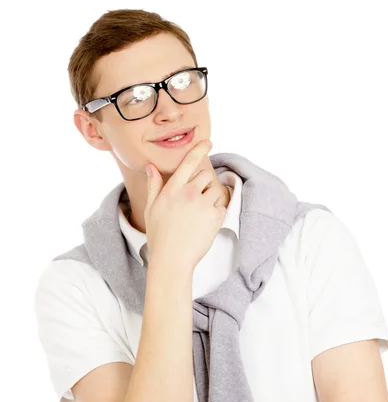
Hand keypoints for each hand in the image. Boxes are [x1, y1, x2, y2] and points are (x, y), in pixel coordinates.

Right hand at [144, 139, 227, 270]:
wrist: (172, 259)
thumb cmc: (159, 235)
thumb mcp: (151, 208)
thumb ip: (154, 186)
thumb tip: (151, 167)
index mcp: (172, 189)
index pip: (188, 163)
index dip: (199, 150)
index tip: (208, 142)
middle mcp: (189, 193)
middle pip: (205, 176)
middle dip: (203, 185)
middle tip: (195, 203)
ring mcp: (203, 204)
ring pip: (215, 191)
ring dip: (211, 199)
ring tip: (199, 216)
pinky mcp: (215, 217)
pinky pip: (222, 206)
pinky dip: (217, 213)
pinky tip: (205, 224)